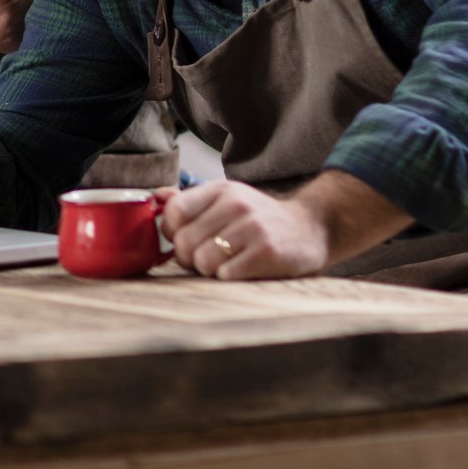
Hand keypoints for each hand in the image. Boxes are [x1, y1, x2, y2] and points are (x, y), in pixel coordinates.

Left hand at [159, 180, 333, 279]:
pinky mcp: (267, 253)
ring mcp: (253, 228)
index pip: (174, 211)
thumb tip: (156, 196)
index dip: (171, 232)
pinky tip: (242, 270)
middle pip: (184, 241)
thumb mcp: (227, 200)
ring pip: (202, 261)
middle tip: (205, 259)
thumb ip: (190, 201)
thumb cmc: (259, 219)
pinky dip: (228, 278)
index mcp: (220, 190)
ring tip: (224, 264)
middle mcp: (236, 204)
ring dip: (208, 270)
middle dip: (188, 258)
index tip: (184, 239)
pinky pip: (225, 275)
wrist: (311, 229)